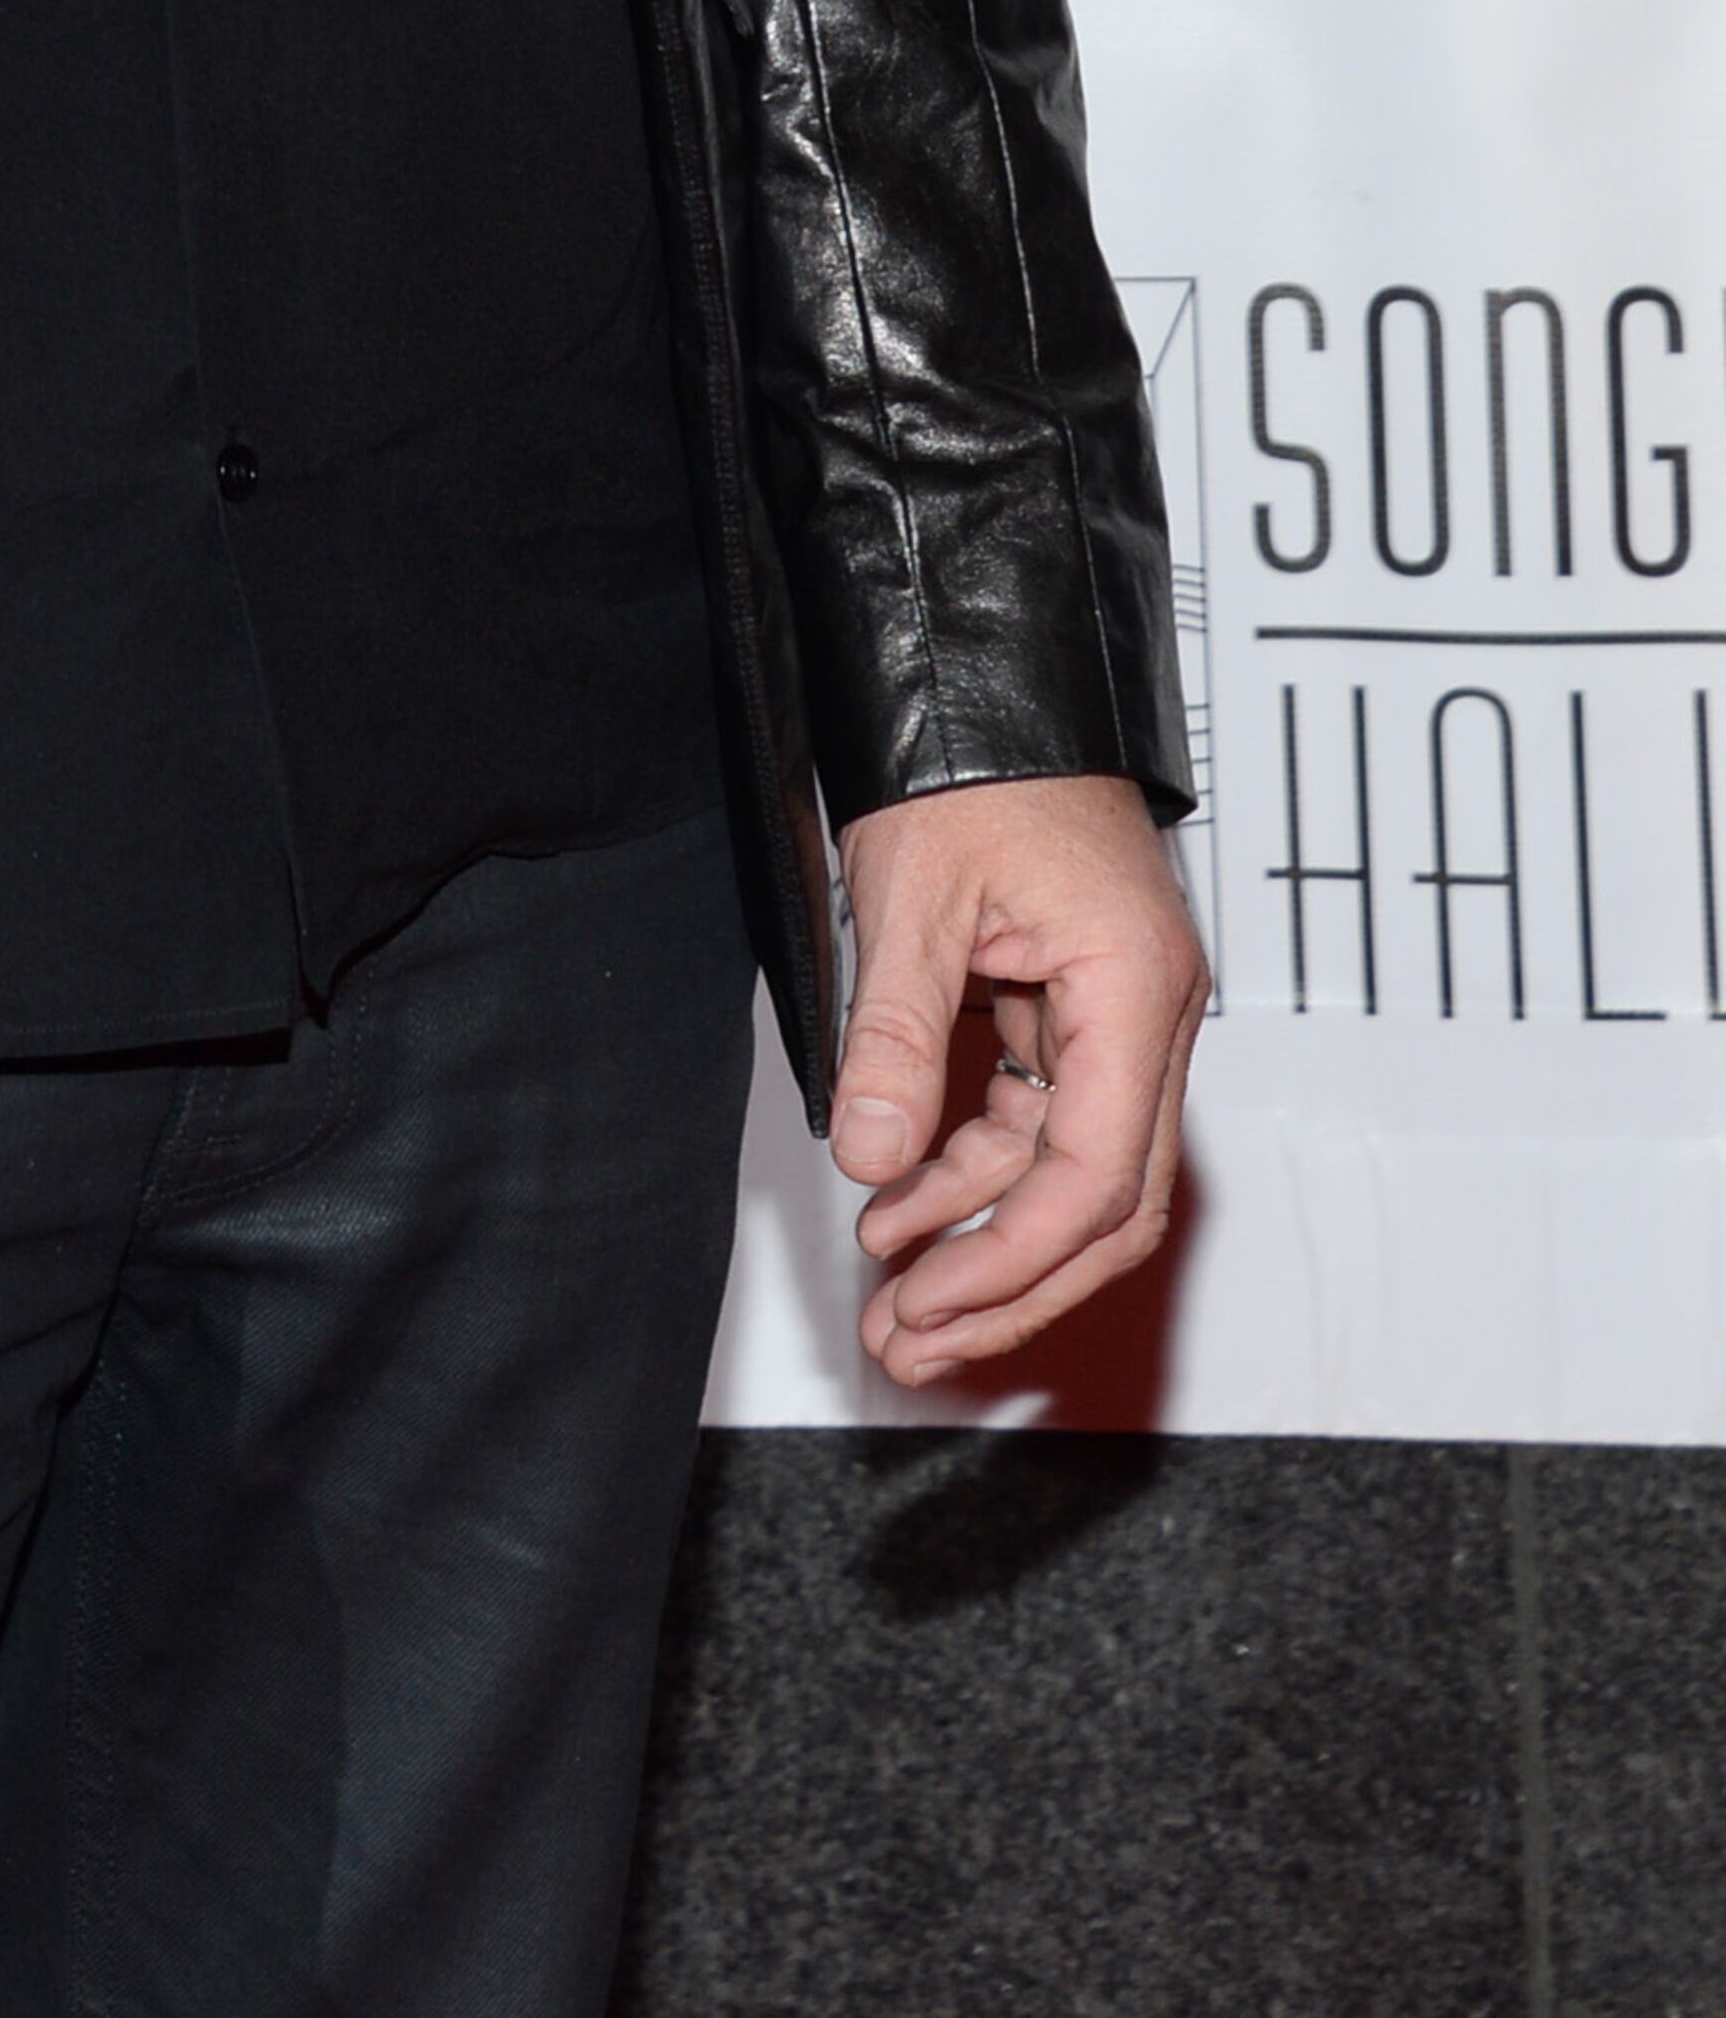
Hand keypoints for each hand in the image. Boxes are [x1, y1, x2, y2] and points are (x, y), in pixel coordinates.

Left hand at [831, 771, 1205, 1388]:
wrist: (989, 675)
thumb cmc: (971, 760)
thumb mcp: (911, 897)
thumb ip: (894, 1036)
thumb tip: (869, 1157)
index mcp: (1133, 988)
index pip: (1095, 1174)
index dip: (1012, 1257)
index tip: (934, 1306)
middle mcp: (1147, 1014)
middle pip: (1105, 1203)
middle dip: (1008, 1283)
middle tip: (914, 1342)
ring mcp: (1117, 1016)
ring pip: (1072, 1173)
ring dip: (984, 1239)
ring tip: (894, 1297)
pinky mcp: (1076, 1009)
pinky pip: (1039, 1120)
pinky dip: (974, 1171)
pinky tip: (902, 1203)